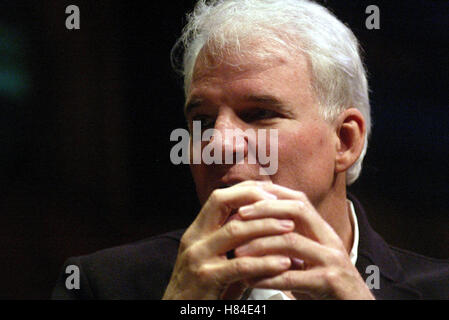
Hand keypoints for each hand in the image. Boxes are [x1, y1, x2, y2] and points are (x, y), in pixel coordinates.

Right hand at [162, 181, 294, 299]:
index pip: (219, 197)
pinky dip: (265, 262)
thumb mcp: (213, 259)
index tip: (271, 193)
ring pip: (235, 230)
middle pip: (222, 202)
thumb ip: (233, 243)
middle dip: (255, 200)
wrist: (180, 313)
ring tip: (290, 228)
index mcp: (196, 231)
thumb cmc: (203, 289)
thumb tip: (266, 225)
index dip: (245, 191)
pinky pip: (241, 265)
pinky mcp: (206, 278)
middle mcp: (194, 239)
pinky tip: (284, 263)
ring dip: (266, 227)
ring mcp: (198, 257)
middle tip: (283, 206)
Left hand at [234, 184, 374, 299]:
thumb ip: (293, 239)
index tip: (245, 198)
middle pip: (297, 210)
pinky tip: (251, 279)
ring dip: (260, 245)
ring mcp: (331, 260)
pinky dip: (268, 276)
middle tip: (239, 216)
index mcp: (323, 230)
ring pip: (291, 241)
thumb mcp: (311, 256)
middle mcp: (329, 240)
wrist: (356, 307)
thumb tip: (258, 224)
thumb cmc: (326, 283)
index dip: (271, 195)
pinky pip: (292, 276)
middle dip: (265, 209)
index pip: (298, 200)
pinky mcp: (329, 282)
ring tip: (238, 252)